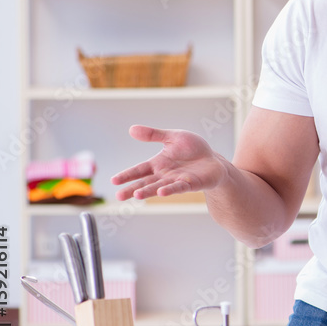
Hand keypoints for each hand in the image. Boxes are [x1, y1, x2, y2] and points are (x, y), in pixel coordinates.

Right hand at [110, 125, 226, 200]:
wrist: (213, 160)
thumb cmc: (192, 149)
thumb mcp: (173, 137)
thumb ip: (153, 135)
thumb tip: (131, 129)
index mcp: (158, 164)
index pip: (139, 170)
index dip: (127, 175)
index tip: (113, 181)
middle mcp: (164, 175)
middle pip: (145, 183)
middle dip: (132, 189)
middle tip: (119, 196)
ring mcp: (177, 180)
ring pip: (159, 187)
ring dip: (148, 191)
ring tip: (136, 195)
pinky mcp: (191, 184)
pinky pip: (179, 187)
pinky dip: (170, 189)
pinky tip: (161, 192)